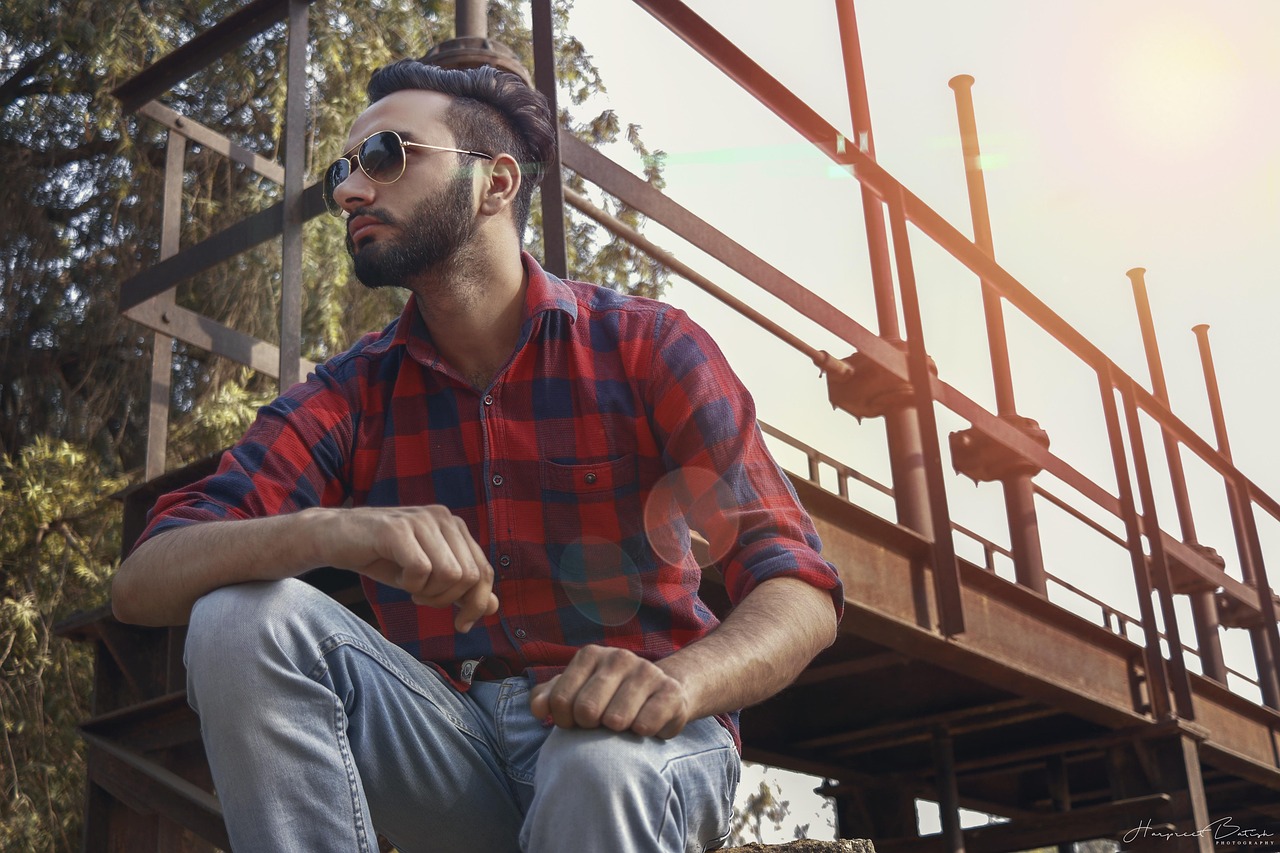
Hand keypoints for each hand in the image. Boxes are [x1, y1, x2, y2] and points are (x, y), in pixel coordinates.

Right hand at [314, 505, 497, 631]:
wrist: (332, 538)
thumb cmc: (382, 558)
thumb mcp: (427, 578)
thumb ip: (461, 589)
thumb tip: (495, 606)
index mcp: (454, 527)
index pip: (483, 571)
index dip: (478, 603)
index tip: (462, 623)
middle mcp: (443, 518)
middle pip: (470, 576)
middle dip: (449, 601)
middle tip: (423, 599)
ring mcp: (420, 521)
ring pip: (450, 575)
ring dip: (429, 593)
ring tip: (410, 587)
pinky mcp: (397, 530)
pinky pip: (421, 570)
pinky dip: (411, 584)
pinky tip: (398, 577)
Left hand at [528, 645, 691, 738]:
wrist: (661, 694)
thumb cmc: (608, 698)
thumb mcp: (576, 693)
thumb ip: (549, 697)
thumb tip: (537, 709)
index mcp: (590, 655)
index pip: (560, 701)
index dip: (564, 722)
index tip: (575, 723)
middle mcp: (619, 657)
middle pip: (586, 710)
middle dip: (590, 727)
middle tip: (600, 726)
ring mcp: (647, 672)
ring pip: (616, 720)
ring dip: (617, 733)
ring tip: (623, 725)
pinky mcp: (671, 692)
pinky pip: (645, 726)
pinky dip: (641, 735)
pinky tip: (644, 726)